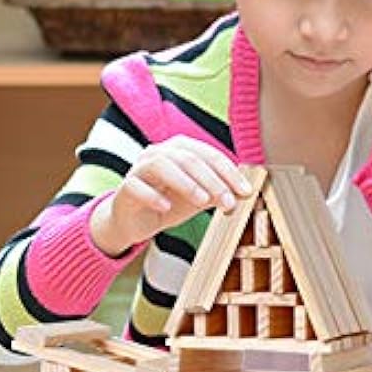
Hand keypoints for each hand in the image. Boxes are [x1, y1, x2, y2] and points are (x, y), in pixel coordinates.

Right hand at [89, 135, 252, 256]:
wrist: (135, 221)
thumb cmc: (169, 203)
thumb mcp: (199, 199)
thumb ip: (219, 193)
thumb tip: (245, 193)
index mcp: (181, 150)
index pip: (209, 155)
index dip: (230, 172)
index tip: (246, 192)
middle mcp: (160, 153)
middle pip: (189, 159)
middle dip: (213, 181)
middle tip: (228, 202)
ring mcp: (140, 168)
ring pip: (162, 165)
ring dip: (185, 183)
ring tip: (202, 201)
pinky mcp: (126, 187)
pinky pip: (136, 186)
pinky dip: (153, 196)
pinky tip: (166, 207)